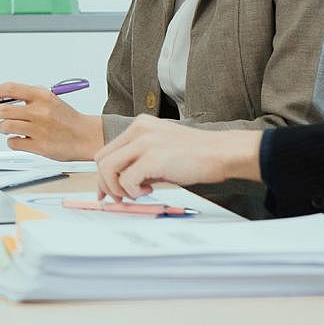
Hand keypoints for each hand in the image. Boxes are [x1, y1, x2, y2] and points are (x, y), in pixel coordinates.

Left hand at [0, 82, 103, 161]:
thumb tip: (0, 98)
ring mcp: (39, 129)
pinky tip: (21, 139)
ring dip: (2, 127)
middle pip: (2, 110)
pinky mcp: (40, 146)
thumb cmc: (65, 118)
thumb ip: (27, 97)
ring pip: (5, 126)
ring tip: (9, 127)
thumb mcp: (48, 99)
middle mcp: (39, 111)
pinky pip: (13, 143)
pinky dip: (12, 141)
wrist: (86, 136)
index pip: (10, 89)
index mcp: (41, 96)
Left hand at [95, 115, 263, 200]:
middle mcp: (138, 130)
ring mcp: (144, 142)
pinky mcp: (152, 158)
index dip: (104, 174)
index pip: (107, 150)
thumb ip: (141, 162)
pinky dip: (132, 191)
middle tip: (120, 198)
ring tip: (138, 194)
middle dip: (106, 184)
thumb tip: (123, 183)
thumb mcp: (162, 151)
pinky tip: (149, 191)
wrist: (222, 153)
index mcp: (139, 126)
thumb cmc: (197, 155)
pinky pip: (126, 179)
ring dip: (118, 188)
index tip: (108, 191)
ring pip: (108, 168)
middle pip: (101, 159)